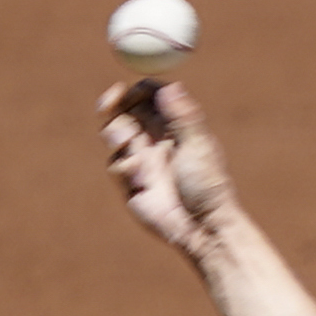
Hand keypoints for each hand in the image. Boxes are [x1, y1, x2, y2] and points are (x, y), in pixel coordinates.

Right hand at [99, 80, 232, 256]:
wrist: (203, 228)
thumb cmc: (208, 186)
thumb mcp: (198, 146)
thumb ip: (183, 117)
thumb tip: (169, 87)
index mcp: (173, 126)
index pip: (147, 97)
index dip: (135, 90)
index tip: (127, 88)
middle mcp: (155, 140)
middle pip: (124, 111)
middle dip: (112, 104)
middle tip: (107, 103)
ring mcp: (142, 161)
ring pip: (113, 135)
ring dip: (114, 133)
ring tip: (125, 141)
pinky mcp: (131, 184)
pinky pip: (115, 166)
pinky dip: (123, 166)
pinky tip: (140, 178)